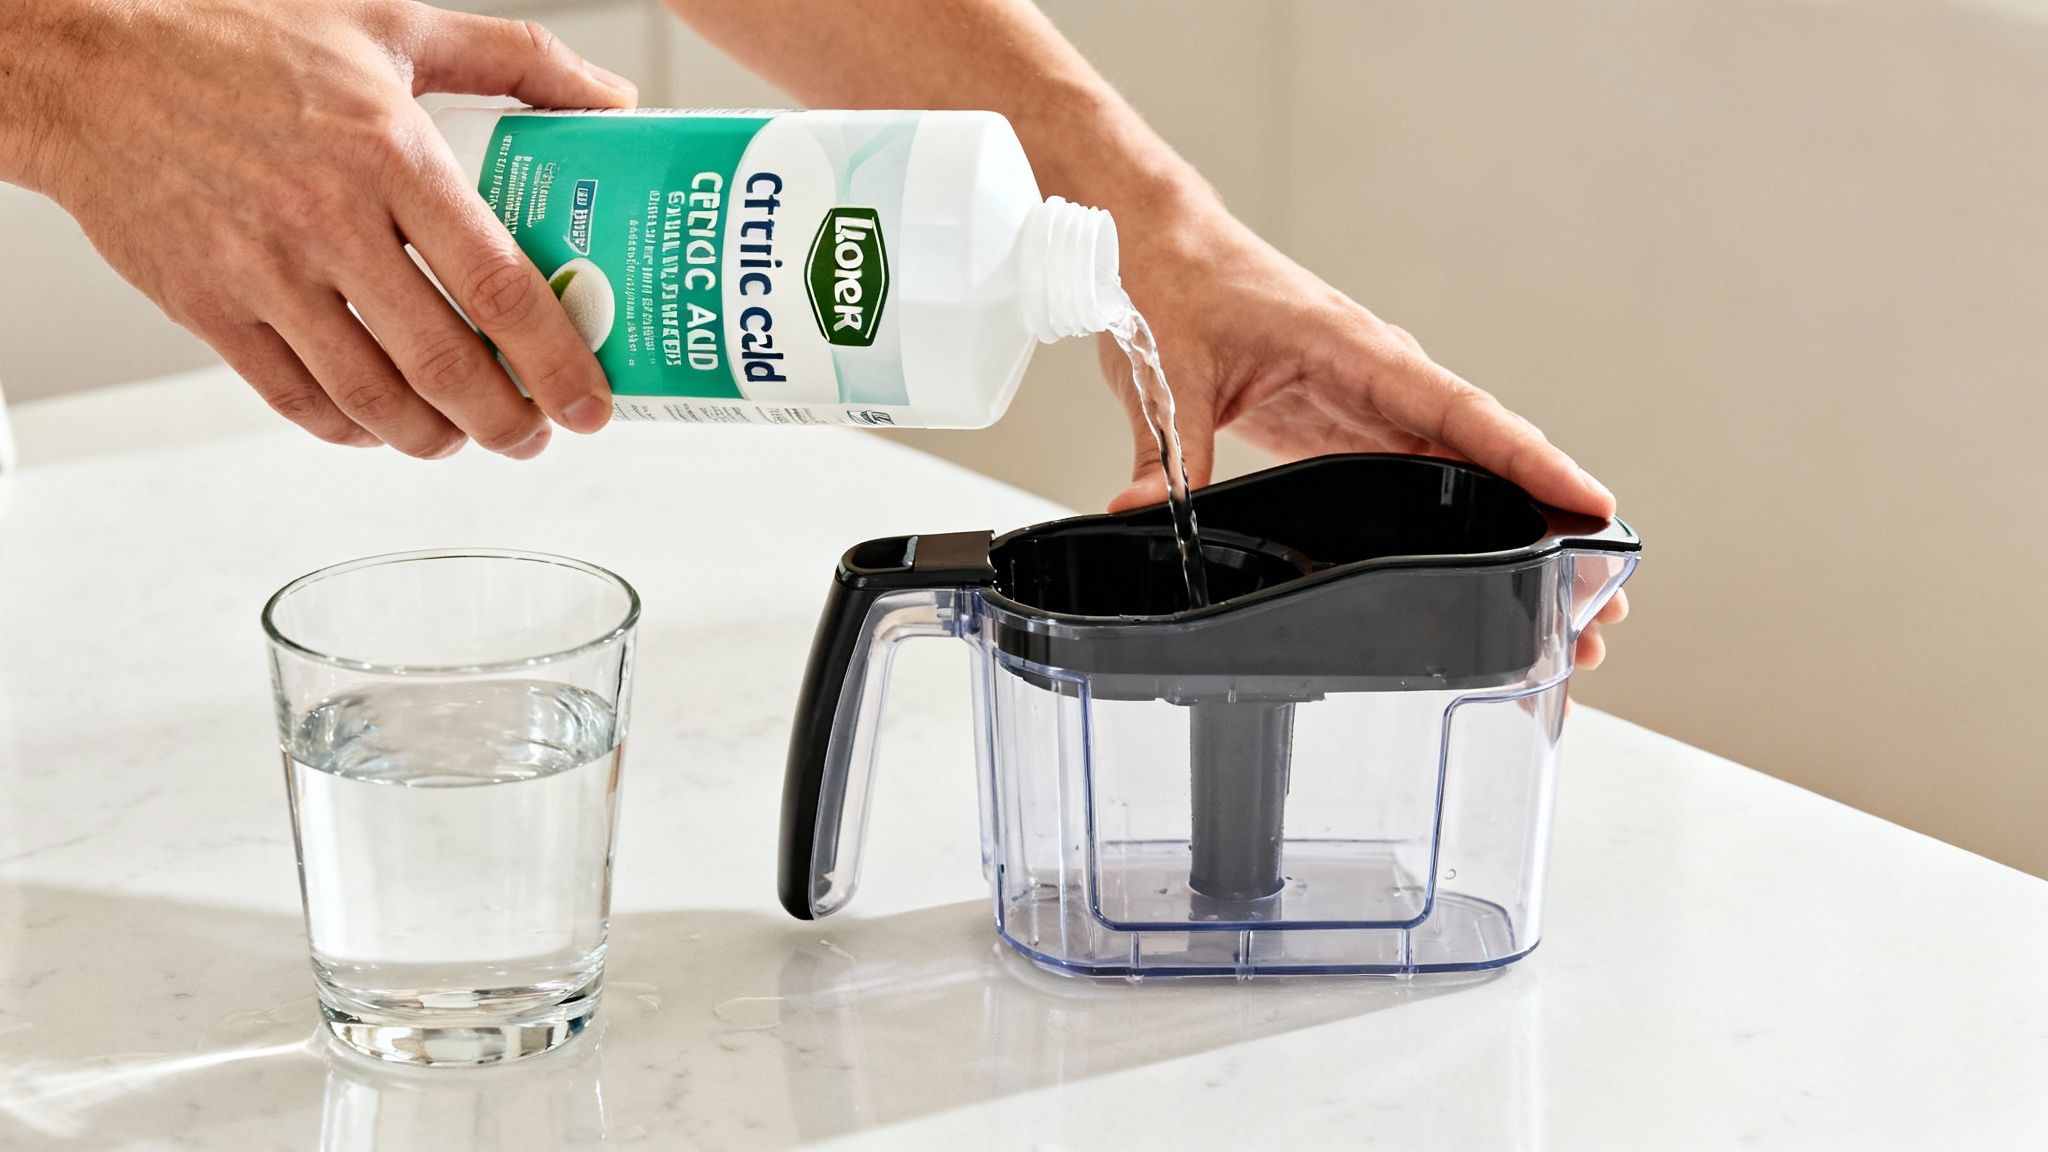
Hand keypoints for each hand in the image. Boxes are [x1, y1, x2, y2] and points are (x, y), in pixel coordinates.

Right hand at [0, 0, 635, 456]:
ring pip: (371, 397)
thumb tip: (613, 104)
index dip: (555, 360)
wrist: (94, 66)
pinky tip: (385, 424)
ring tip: (468, 437)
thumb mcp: (393, 23)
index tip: (589, 403)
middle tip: (535, 434)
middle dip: (506, 421)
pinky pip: (295, 399)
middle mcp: (328, 220)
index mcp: (390, 152)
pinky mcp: (206, 308)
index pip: (497, 284)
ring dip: (435, 438)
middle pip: (442, 362)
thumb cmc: (245, 41)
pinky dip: (352, 429)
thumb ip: (517, 58)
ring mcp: (262, 272)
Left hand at [1100, 197, 1627, 668]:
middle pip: (1483, 453)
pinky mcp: (1350, 420)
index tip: (1592, 505)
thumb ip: (1163, 456)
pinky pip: (1421, 469)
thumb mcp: (1164, 374)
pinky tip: (1489, 558)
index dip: (1529, 462)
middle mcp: (1379, 375)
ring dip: (1514, 524)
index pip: (1460, 412)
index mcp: (1353, 350)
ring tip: (1562, 599)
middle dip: (1546, 518)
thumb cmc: (1174, 282)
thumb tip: (1140, 517)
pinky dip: (1463, 514)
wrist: (1159, 242)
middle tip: (1600, 591)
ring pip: (1463, 467)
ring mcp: (1371, 400)